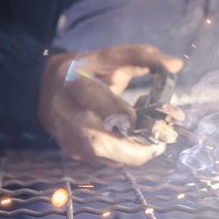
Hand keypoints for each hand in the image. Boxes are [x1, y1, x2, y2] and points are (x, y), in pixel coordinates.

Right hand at [38, 45, 183, 166]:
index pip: (105, 106)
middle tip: (162, 141)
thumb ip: (141, 57)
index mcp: (74, 85)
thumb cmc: (82, 71)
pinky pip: (107, 162)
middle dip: (139, 149)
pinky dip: (125, 154)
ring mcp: (70, 139)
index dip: (133, 115)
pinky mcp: (75, 153)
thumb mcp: (108, 57)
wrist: (42, 89)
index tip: (153, 113)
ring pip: (109, 159)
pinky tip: (131, 138)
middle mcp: (68, 116)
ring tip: (149, 136)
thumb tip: (175, 65)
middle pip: (105, 145)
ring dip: (135, 153)